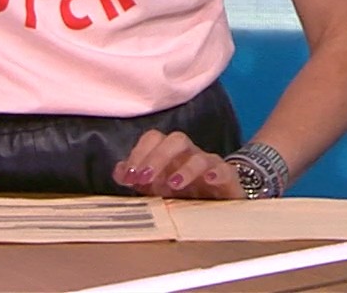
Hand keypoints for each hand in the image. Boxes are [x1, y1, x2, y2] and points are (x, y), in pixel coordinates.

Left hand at [112, 129, 242, 198]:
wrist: (221, 206)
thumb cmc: (186, 195)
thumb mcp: (157, 189)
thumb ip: (138, 179)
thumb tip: (118, 171)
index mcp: (170, 155)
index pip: (153, 139)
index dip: (139, 153)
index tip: (128, 177)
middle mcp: (189, 155)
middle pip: (176, 140)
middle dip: (158, 158)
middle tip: (144, 179)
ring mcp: (210, 166)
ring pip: (199, 156)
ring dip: (184, 169)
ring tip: (172, 185)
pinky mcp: (228, 180)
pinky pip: (224, 170)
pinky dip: (216, 172)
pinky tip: (208, 180)